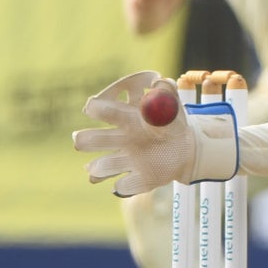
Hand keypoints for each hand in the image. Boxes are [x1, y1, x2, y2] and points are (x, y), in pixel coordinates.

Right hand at [72, 71, 237, 196]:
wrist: (187, 149)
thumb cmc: (173, 124)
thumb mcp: (174, 107)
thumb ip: (167, 93)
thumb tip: (161, 81)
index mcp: (125, 119)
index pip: (103, 111)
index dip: (96, 108)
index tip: (92, 107)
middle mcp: (119, 140)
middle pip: (90, 140)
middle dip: (85, 139)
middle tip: (80, 140)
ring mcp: (125, 161)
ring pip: (101, 166)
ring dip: (98, 167)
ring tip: (95, 169)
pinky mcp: (136, 179)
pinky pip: (122, 186)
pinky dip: (122, 185)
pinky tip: (124, 183)